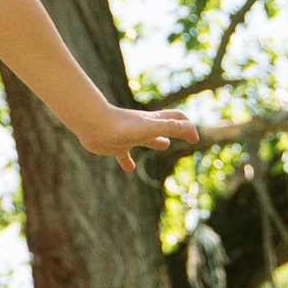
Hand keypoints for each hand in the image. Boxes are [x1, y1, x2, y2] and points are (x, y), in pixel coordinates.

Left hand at [88, 99, 206, 173]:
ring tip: (164, 144)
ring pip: (146, 138)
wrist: (93, 125)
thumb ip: (171, 128)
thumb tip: (190, 130)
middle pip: (163, 126)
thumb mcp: (151, 128)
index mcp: (153, 121)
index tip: (194, 139)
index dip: (187, 127)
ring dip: (156, 141)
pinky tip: (130, 168)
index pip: (176, 119)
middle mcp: (143, 127)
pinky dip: (128, 161)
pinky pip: (123, 155)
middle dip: (175, 129)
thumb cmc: (123, 125)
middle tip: (184, 135)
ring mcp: (129, 136)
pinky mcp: (116, 146)